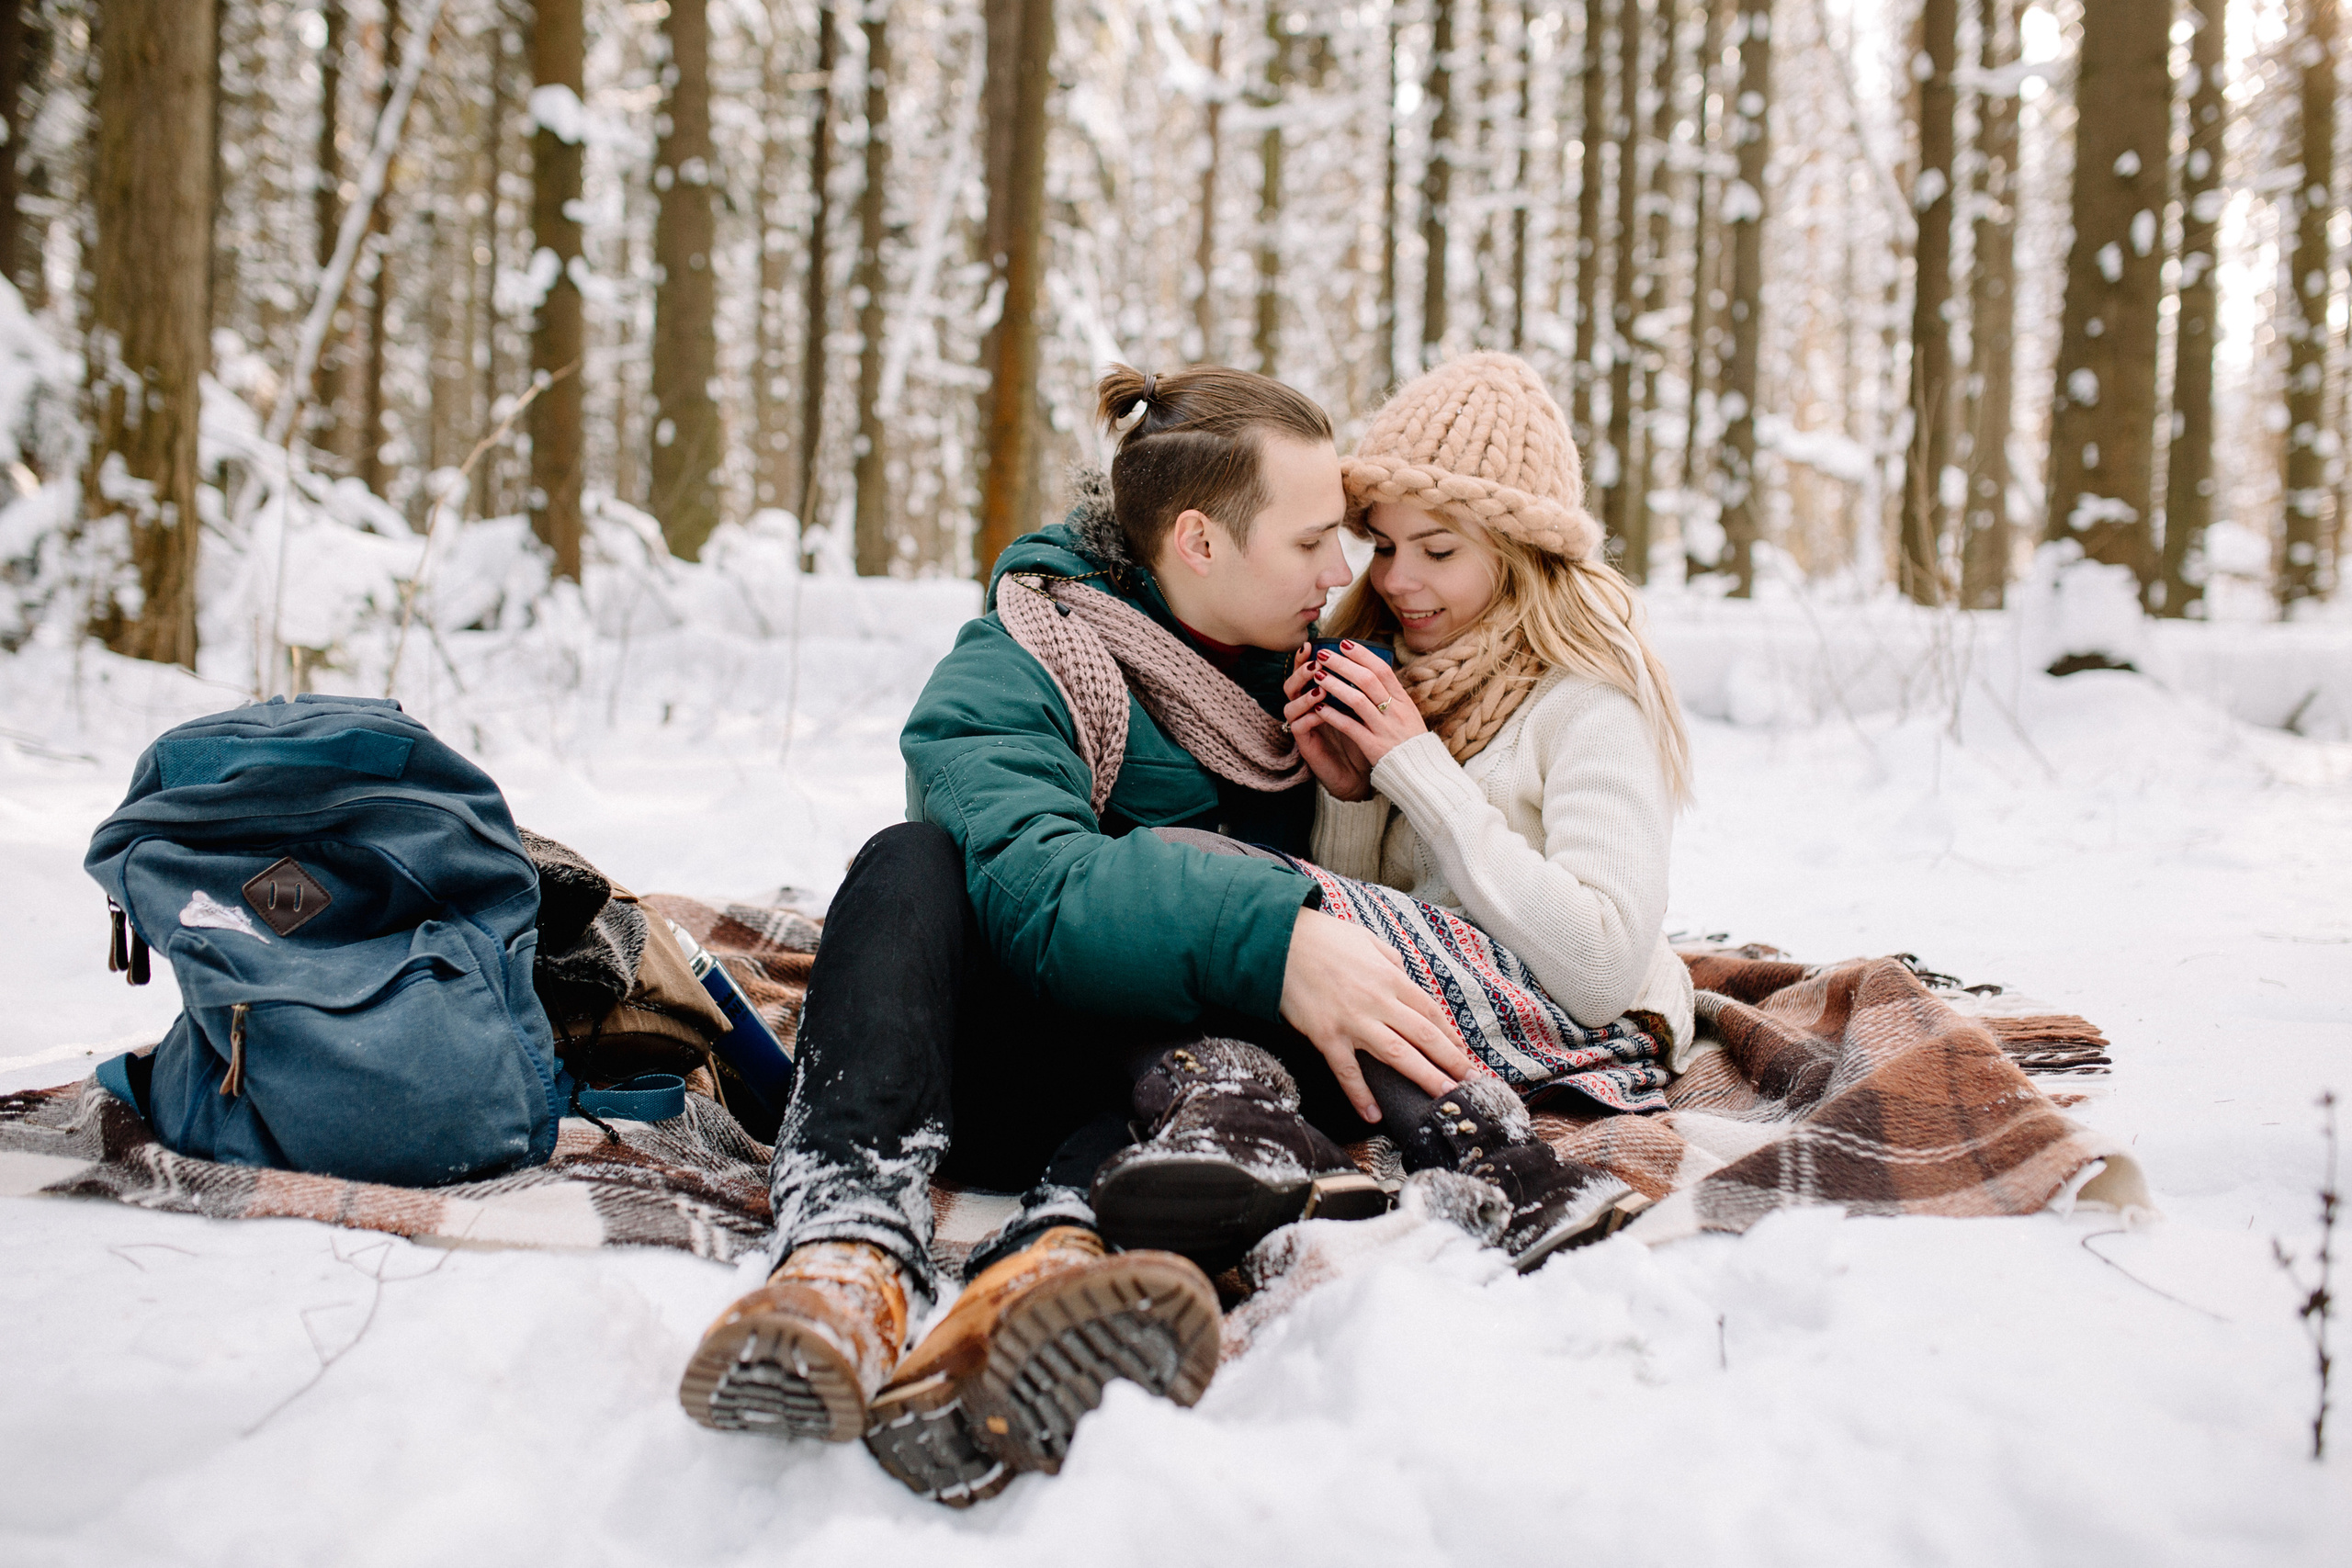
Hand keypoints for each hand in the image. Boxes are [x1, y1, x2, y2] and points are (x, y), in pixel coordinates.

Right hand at [1278, 906, 1474, 1120]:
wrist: (1278, 940)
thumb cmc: (1324, 937)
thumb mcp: (1367, 940)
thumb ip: (1391, 962)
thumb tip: (1406, 981)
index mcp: (1390, 977)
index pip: (1430, 1012)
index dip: (1449, 1036)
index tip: (1461, 1053)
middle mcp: (1377, 1001)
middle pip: (1423, 1037)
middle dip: (1450, 1062)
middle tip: (1469, 1082)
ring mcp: (1352, 1021)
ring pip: (1397, 1055)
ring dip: (1424, 1077)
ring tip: (1443, 1096)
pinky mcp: (1326, 1036)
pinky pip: (1347, 1071)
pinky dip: (1361, 1095)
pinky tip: (1374, 1114)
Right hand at [1283, 646, 1373, 801]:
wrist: (1363, 772)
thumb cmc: (1363, 736)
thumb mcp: (1364, 707)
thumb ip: (1359, 685)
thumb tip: (1366, 656)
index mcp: (1319, 697)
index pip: (1306, 674)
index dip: (1304, 659)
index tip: (1312, 644)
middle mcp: (1307, 711)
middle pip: (1291, 686)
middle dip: (1301, 673)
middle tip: (1316, 665)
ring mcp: (1304, 728)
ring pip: (1290, 707)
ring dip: (1304, 696)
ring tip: (1320, 688)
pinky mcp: (1306, 746)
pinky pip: (1299, 728)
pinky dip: (1309, 718)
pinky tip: (1321, 712)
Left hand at [1304, 642, 1426, 769]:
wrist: (1421, 773)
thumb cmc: (1410, 741)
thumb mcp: (1408, 714)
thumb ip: (1392, 695)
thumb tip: (1373, 671)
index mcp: (1404, 701)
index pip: (1382, 670)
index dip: (1362, 654)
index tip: (1344, 643)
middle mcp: (1396, 711)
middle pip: (1367, 680)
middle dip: (1342, 664)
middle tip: (1323, 654)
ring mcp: (1385, 729)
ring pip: (1356, 700)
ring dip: (1334, 685)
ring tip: (1317, 676)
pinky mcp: (1374, 746)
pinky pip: (1350, 727)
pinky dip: (1333, 716)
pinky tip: (1318, 708)